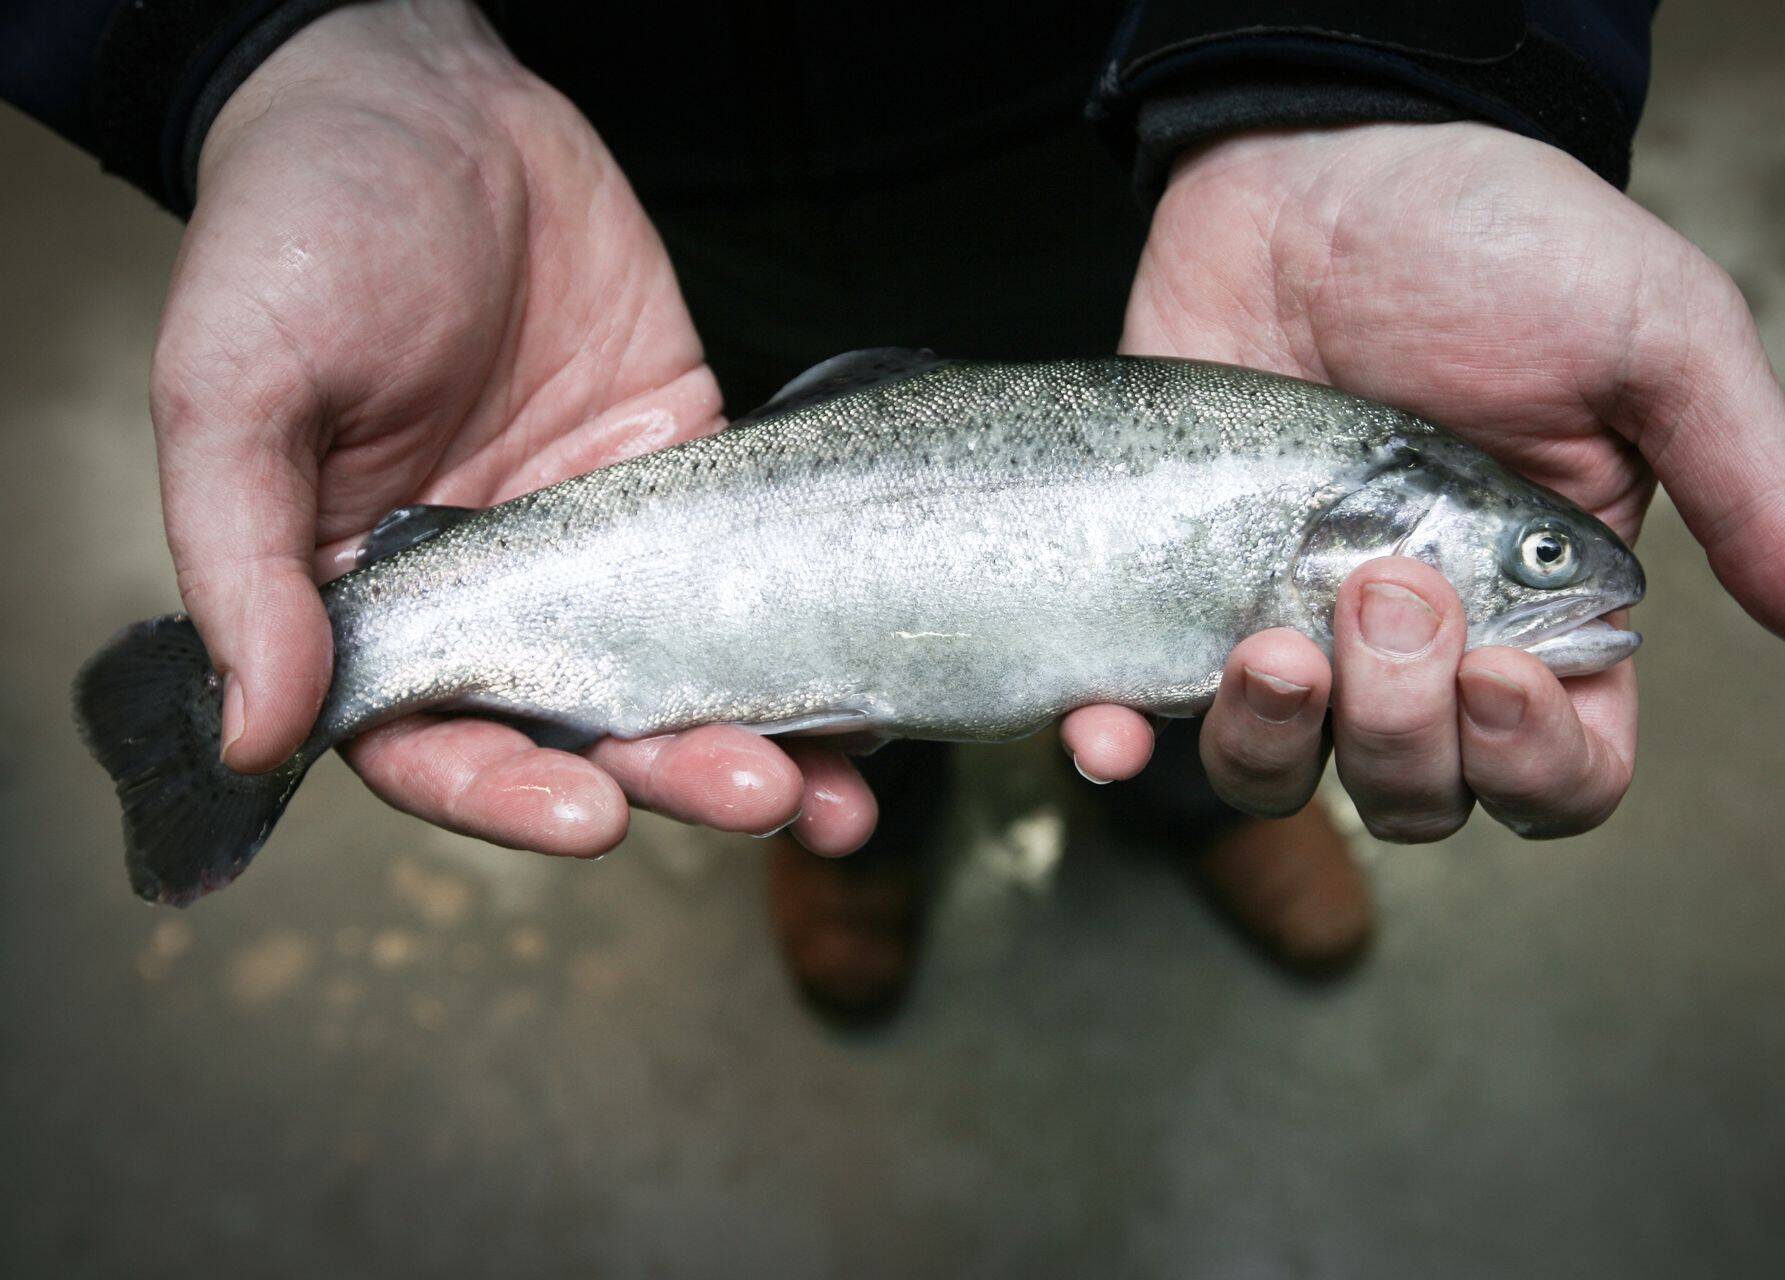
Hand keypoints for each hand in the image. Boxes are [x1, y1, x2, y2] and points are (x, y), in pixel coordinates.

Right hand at [153, 0, 874, 857]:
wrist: (425, 101)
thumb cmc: (296, 231)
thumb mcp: (232, 391)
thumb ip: (244, 564)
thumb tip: (256, 734)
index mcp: (374, 603)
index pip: (435, 743)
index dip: (508, 795)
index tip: (587, 817)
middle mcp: (497, 595)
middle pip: (586, 729)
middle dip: (670, 775)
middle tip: (754, 792)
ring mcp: (601, 544)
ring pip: (685, 673)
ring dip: (761, 740)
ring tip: (833, 797)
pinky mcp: (687, 478)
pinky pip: (756, 574)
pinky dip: (810, 640)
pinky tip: (870, 698)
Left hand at [1063, 122, 1784, 839]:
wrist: (1317, 158)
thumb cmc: (1495, 237)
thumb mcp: (1657, 347)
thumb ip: (1754, 496)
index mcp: (1543, 608)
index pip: (1560, 772)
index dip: (1535, 763)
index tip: (1504, 668)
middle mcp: (1417, 641)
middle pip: (1422, 793)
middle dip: (1403, 725)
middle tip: (1383, 587)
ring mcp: (1288, 619)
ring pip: (1285, 781)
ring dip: (1279, 743)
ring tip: (1271, 638)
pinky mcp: (1178, 584)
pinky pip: (1144, 717)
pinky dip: (1118, 745)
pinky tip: (1103, 730)